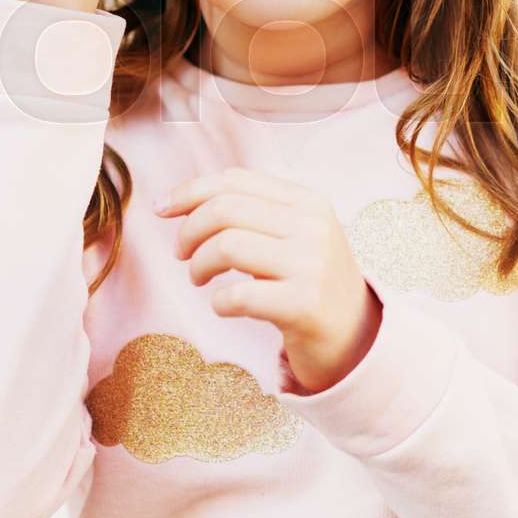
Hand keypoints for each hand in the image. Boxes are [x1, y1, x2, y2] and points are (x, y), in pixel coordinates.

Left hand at [153, 167, 382, 393]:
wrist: (356, 337)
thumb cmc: (309, 282)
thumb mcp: (293, 235)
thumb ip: (250, 211)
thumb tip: (177, 200)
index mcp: (308, 201)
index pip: (236, 180)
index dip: (189, 191)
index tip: (161, 209)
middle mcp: (313, 226)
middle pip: (225, 210)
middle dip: (188, 231)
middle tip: (181, 254)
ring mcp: (312, 265)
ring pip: (227, 246)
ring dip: (198, 266)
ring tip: (199, 279)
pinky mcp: (304, 305)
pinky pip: (238, 296)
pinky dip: (218, 302)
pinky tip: (223, 306)